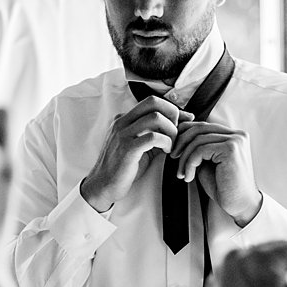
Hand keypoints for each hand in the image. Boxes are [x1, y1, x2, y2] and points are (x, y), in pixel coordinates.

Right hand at [80, 96, 192, 210]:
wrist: (103, 185)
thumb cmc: (124, 167)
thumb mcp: (141, 146)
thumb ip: (157, 134)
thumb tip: (182, 123)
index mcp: (124, 119)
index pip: (151, 102)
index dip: (171, 109)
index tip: (182, 121)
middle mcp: (122, 122)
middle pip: (153, 102)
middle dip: (172, 114)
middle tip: (176, 131)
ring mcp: (123, 134)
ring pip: (155, 118)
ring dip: (171, 130)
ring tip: (171, 144)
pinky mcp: (127, 149)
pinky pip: (153, 137)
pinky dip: (166, 142)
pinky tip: (166, 151)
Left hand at [171, 121, 262, 226]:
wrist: (240, 205)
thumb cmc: (224, 187)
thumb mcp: (208, 162)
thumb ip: (199, 148)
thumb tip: (179, 138)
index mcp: (233, 135)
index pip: (203, 126)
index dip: (184, 134)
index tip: (175, 149)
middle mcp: (237, 135)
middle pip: (199, 128)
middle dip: (181, 143)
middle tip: (173, 157)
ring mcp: (235, 140)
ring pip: (198, 140)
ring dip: (184, 157)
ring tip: (181, 173)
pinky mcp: (231, 149)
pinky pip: (201, 150)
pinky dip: (190, 164)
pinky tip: (189, 176)